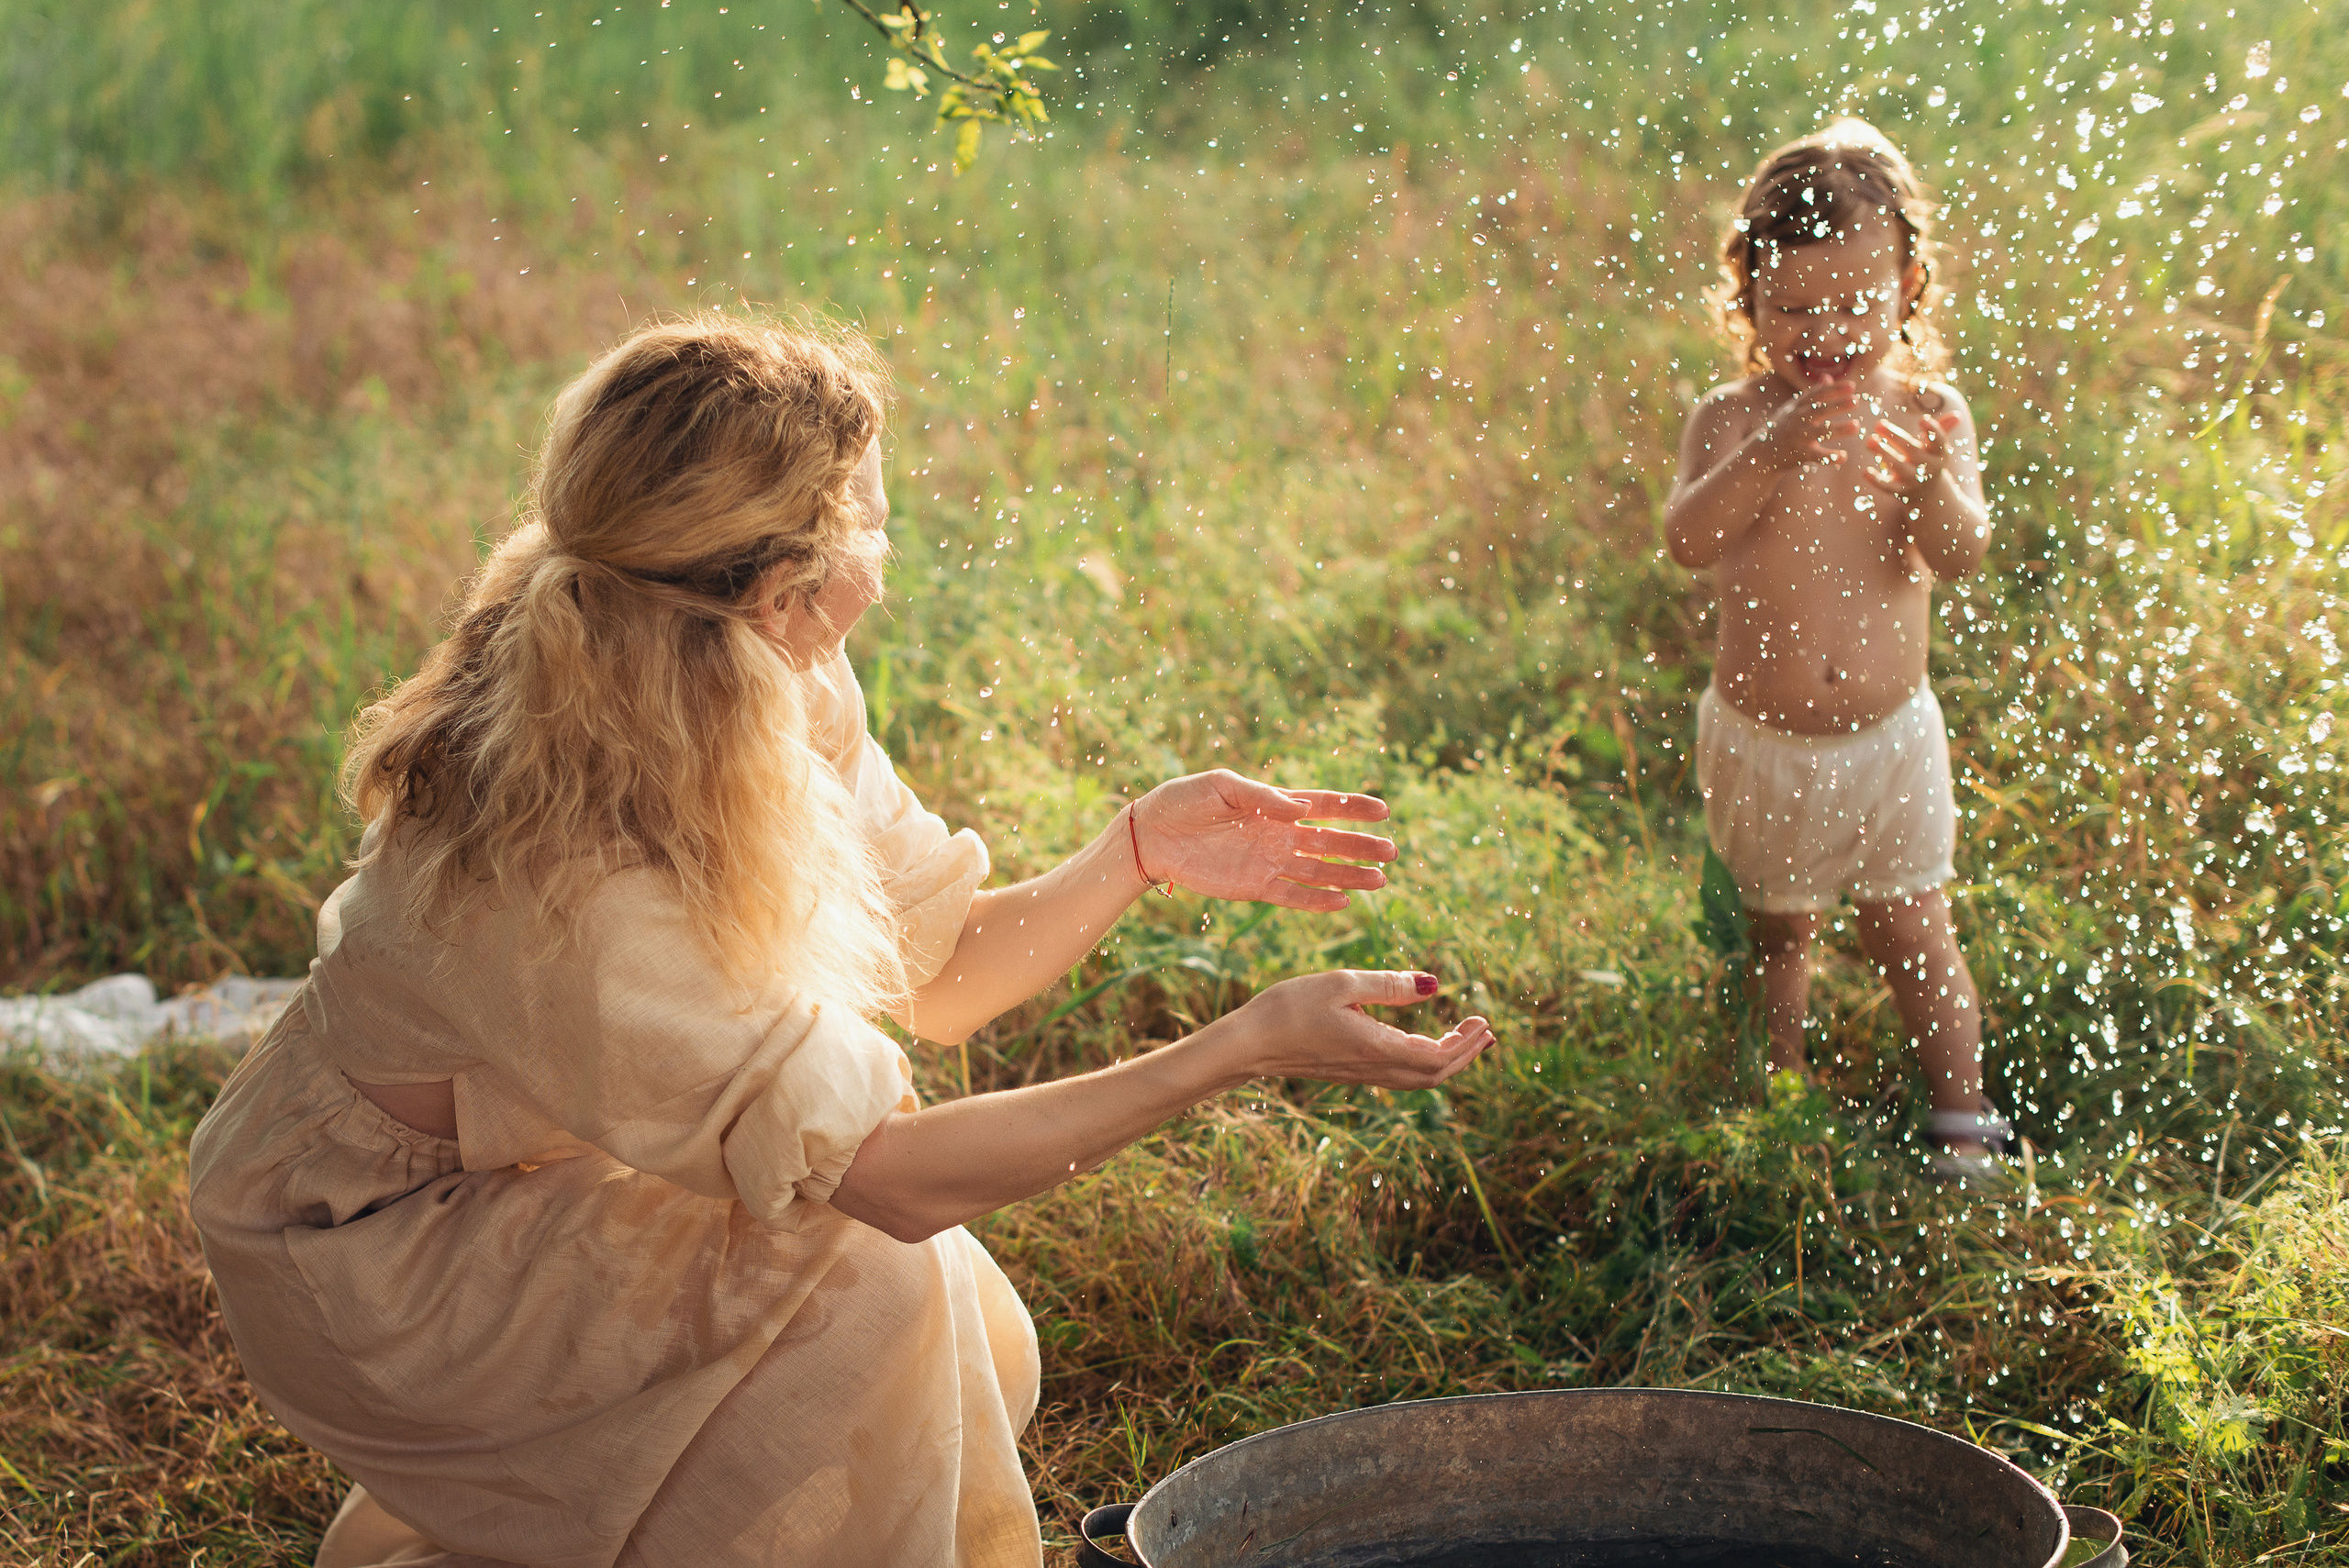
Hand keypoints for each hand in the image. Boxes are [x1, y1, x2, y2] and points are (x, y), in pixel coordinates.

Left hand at [1130, 771, 1395, 912]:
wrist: (1152, 834)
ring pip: (1318, 872)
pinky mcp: (1253, 887)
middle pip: (1329, 842)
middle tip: (1392, 852)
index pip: (1324, 805)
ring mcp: (1268, 862)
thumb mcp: (1221, 785)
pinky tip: (1342, 902)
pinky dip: (1316, 901)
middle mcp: (1278, 835)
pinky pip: (1291, 896)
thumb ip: (1263, 797)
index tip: (1383, 811)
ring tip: (1379, 880)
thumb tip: (1303, 810)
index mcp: (1274, 805)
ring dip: (1348, 876)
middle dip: (1360, 846)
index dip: (1353, 808)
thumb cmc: (1184, 801)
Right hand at [1227, 969, 1492, 1087]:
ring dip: (1448, 1060)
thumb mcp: (1340, 984)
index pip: (1439, 1057)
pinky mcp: (1350, 1072)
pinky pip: (1401, 1075)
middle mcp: (1374, 1068)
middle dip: (1466, 1054)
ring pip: (1419, 1078)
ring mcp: (1362, 1074)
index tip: (1483, 1019)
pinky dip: (1424, 1061)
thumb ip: (1388, 985)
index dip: (1467, 1043)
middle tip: (1485, 1029)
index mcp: (1377, 1048)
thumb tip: (1434, 985)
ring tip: (1465, 1038)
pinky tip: (1423, 1042)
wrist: (1248, 1045)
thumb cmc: (1288, 1009)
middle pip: (1435, 1075)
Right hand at [1751, 380, 1862, 469]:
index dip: (1834, 389)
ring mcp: (1799, 438)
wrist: (1761, 453)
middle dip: (1837, 405)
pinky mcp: (1800, 455)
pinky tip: (1844, 457)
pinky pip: (1817, 456)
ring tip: (1856, 426)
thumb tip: (1828, 377)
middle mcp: (1798, 421)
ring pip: (1821, 432)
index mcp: (1798, 408)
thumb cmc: (1782, 428)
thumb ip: (1813, 394)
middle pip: (1819, 410)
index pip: (1817, 395)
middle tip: (1856, 400)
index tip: (1852, 386)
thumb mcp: (1793, 408)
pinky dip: (1830, 457)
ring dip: (1838, 429)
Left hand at [1862, 411, 1960, 503]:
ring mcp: (1915, 480)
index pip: (1939, 441)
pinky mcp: (1901, 492)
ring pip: (1898, 467)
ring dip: (1884, 453)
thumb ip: (1942, 430)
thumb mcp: (1936, 447)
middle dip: (1895, 437)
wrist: (1927, 493)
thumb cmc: (1928, 460)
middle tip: (1879, 424)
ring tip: (1869, 440)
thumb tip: (1957, 416)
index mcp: (1940, 454)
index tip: (1922, 420)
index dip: (1933, 431)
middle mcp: (1929, 468)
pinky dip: (1876, 480)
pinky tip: (1865, 471)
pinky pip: (1888, 487)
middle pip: (1912, 451)